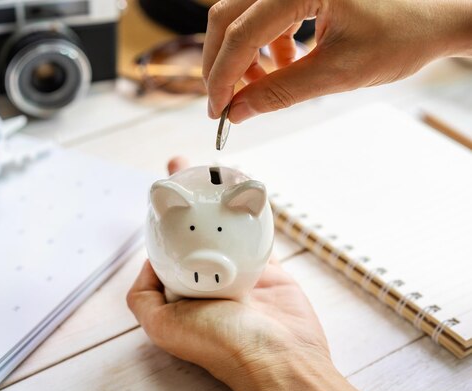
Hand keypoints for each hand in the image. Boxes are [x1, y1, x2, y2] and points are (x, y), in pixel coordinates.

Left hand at [127, 157, 386, 390]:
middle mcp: (207, 281)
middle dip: (187, 199)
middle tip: (184, 167)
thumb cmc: (222, 344)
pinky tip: (244, 191)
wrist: (281, 357)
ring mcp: (237, 271)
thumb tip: (146, 262)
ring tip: (212, 170)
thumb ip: (143, 296)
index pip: (165, 248)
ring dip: (217, 200)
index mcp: (181, 294)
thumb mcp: (162, 326)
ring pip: (224, 226)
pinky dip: (250, 214)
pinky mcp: (266, 267)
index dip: (161, 220)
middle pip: (193, 230)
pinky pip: (255, 233)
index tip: (159, 193)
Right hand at [203, 0, 471, 122]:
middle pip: (228, 18)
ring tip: (260, 88)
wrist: (436, 17)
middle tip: (224, 102)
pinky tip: (284, 65)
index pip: (241, 33)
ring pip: (241, 17)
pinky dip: (264, 46)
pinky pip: (263, 16)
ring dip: (242, 57)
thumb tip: (239, 110)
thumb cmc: (404, 33)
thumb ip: (280, 92)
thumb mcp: (338, 72)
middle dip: (222, 64)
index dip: (223, 76)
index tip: (217, 109)